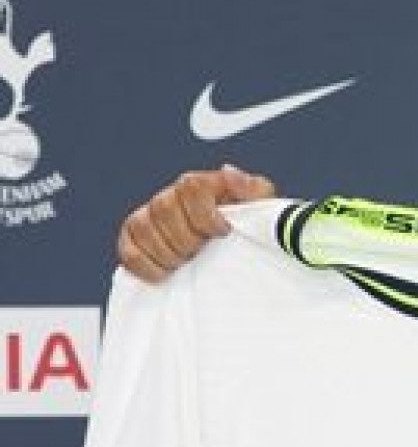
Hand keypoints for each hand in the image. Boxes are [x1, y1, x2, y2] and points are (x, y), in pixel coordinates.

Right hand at [118, 165, 276, 281]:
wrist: (235, 248)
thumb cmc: (248, 224)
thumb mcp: (261, 206)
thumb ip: (252, 188)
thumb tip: (228, 171)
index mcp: (201, 184)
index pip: (190, 186)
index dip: (205, 213)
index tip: (223, 232)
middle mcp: (170, 195)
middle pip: (164, 207)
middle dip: (186, 237)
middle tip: (202, 252)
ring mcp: (149, 215)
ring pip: (142, 226)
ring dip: (165, 251)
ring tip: (186, 263)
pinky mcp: (134, 238)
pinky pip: (127, 248)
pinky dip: (143, 264)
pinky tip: (164, 274)